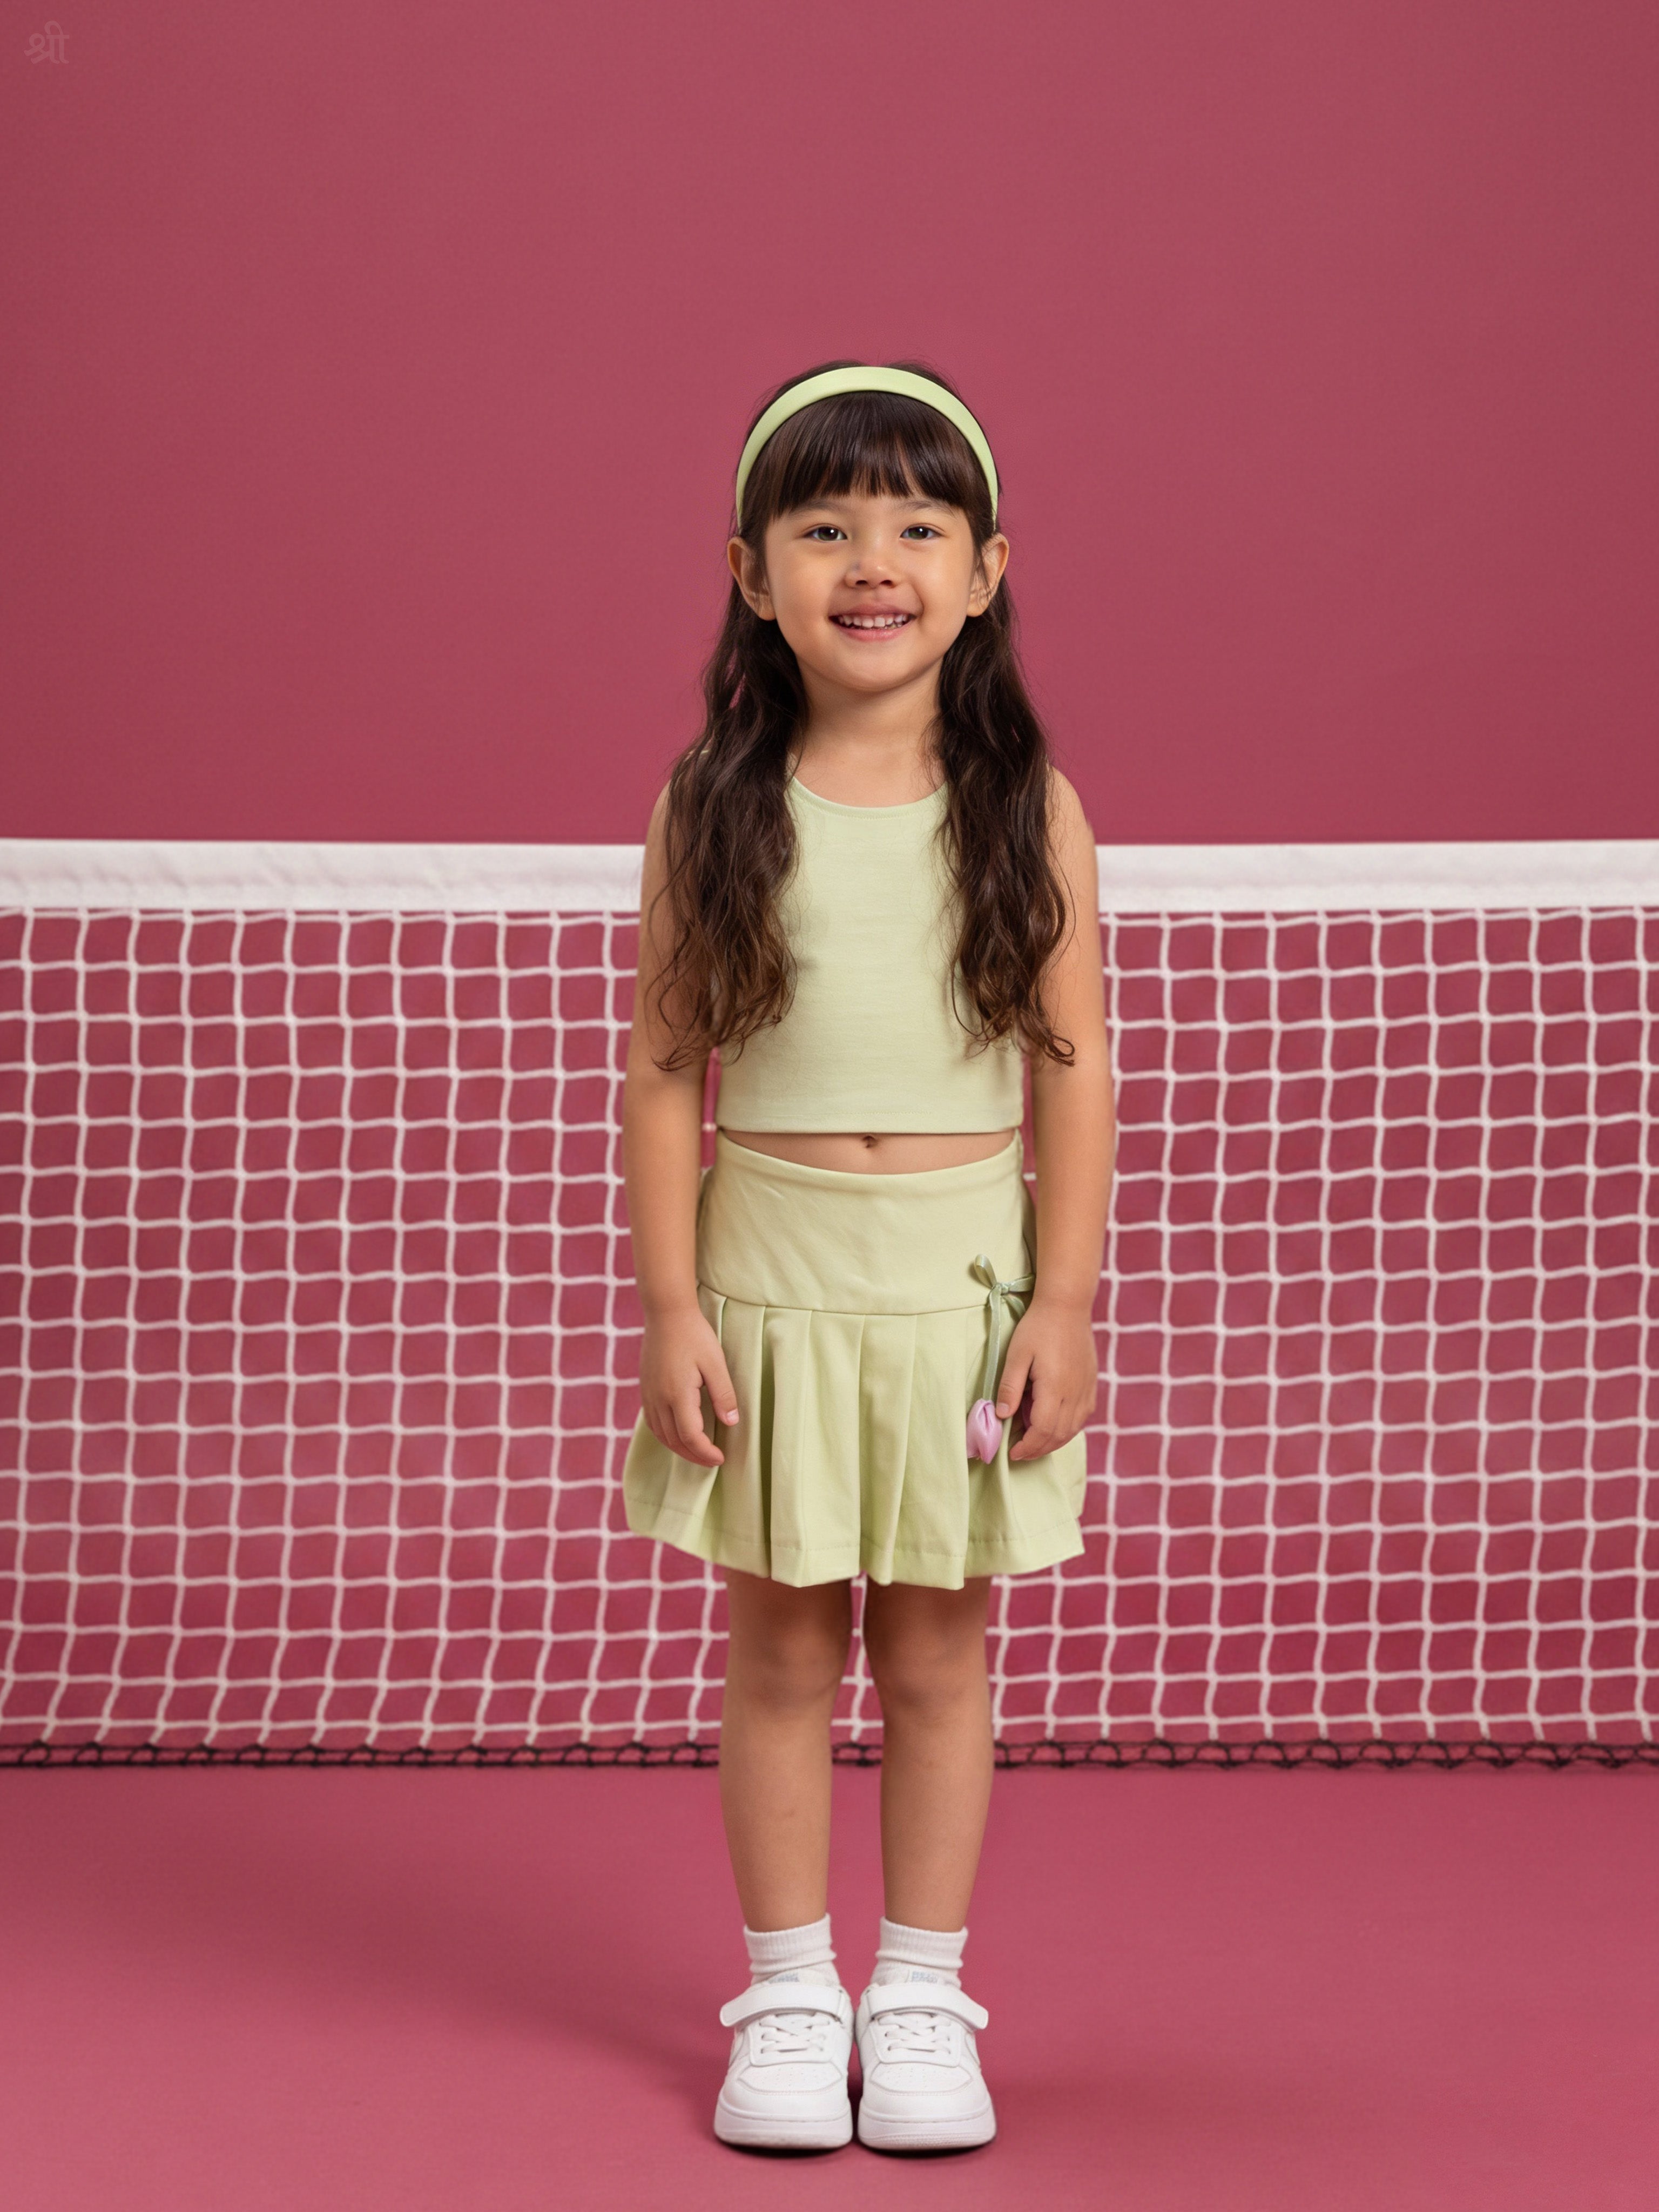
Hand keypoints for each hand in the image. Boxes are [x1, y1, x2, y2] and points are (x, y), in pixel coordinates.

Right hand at [639, 1303, 738, 1468]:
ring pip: (661, 1435)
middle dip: (694, 1455)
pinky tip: (677, 1435)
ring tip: (697, 1453)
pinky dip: (666, 1436)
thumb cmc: (694, 1335)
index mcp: (677, 1395)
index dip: (705, 1452)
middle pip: (674, 1441)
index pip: (690, 1436)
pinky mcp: (645, 1390)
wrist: (666, 1314)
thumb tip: (732, 1422)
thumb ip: (723, 1395)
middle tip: (713, 1461)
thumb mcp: (715, 1363)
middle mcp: (659, 1399)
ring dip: (679, 1448)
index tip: (721, 1458)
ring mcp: (649, 1395)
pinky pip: (653, 1423)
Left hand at [995, 1297, 1097, 1463]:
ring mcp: (1086, 1390)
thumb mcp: (1016, 1355)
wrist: (1067, 1307)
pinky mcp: (1091, 1385)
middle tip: (1021, 1454)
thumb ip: (1010, 1387)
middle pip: (1059, 1435)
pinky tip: (1055, 1428)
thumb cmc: (1038, 1328)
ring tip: (1035, 1445)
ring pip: (1073, 1429)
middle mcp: (1074, 1394)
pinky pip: (1082, 1417)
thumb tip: (1002, 1415)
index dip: (1028, 1447)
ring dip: (1054, 1442)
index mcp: (1055, 1389)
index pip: (1042, 1430)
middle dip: (1039, 1449)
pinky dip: (1068, 1430)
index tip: (1012, 1453)